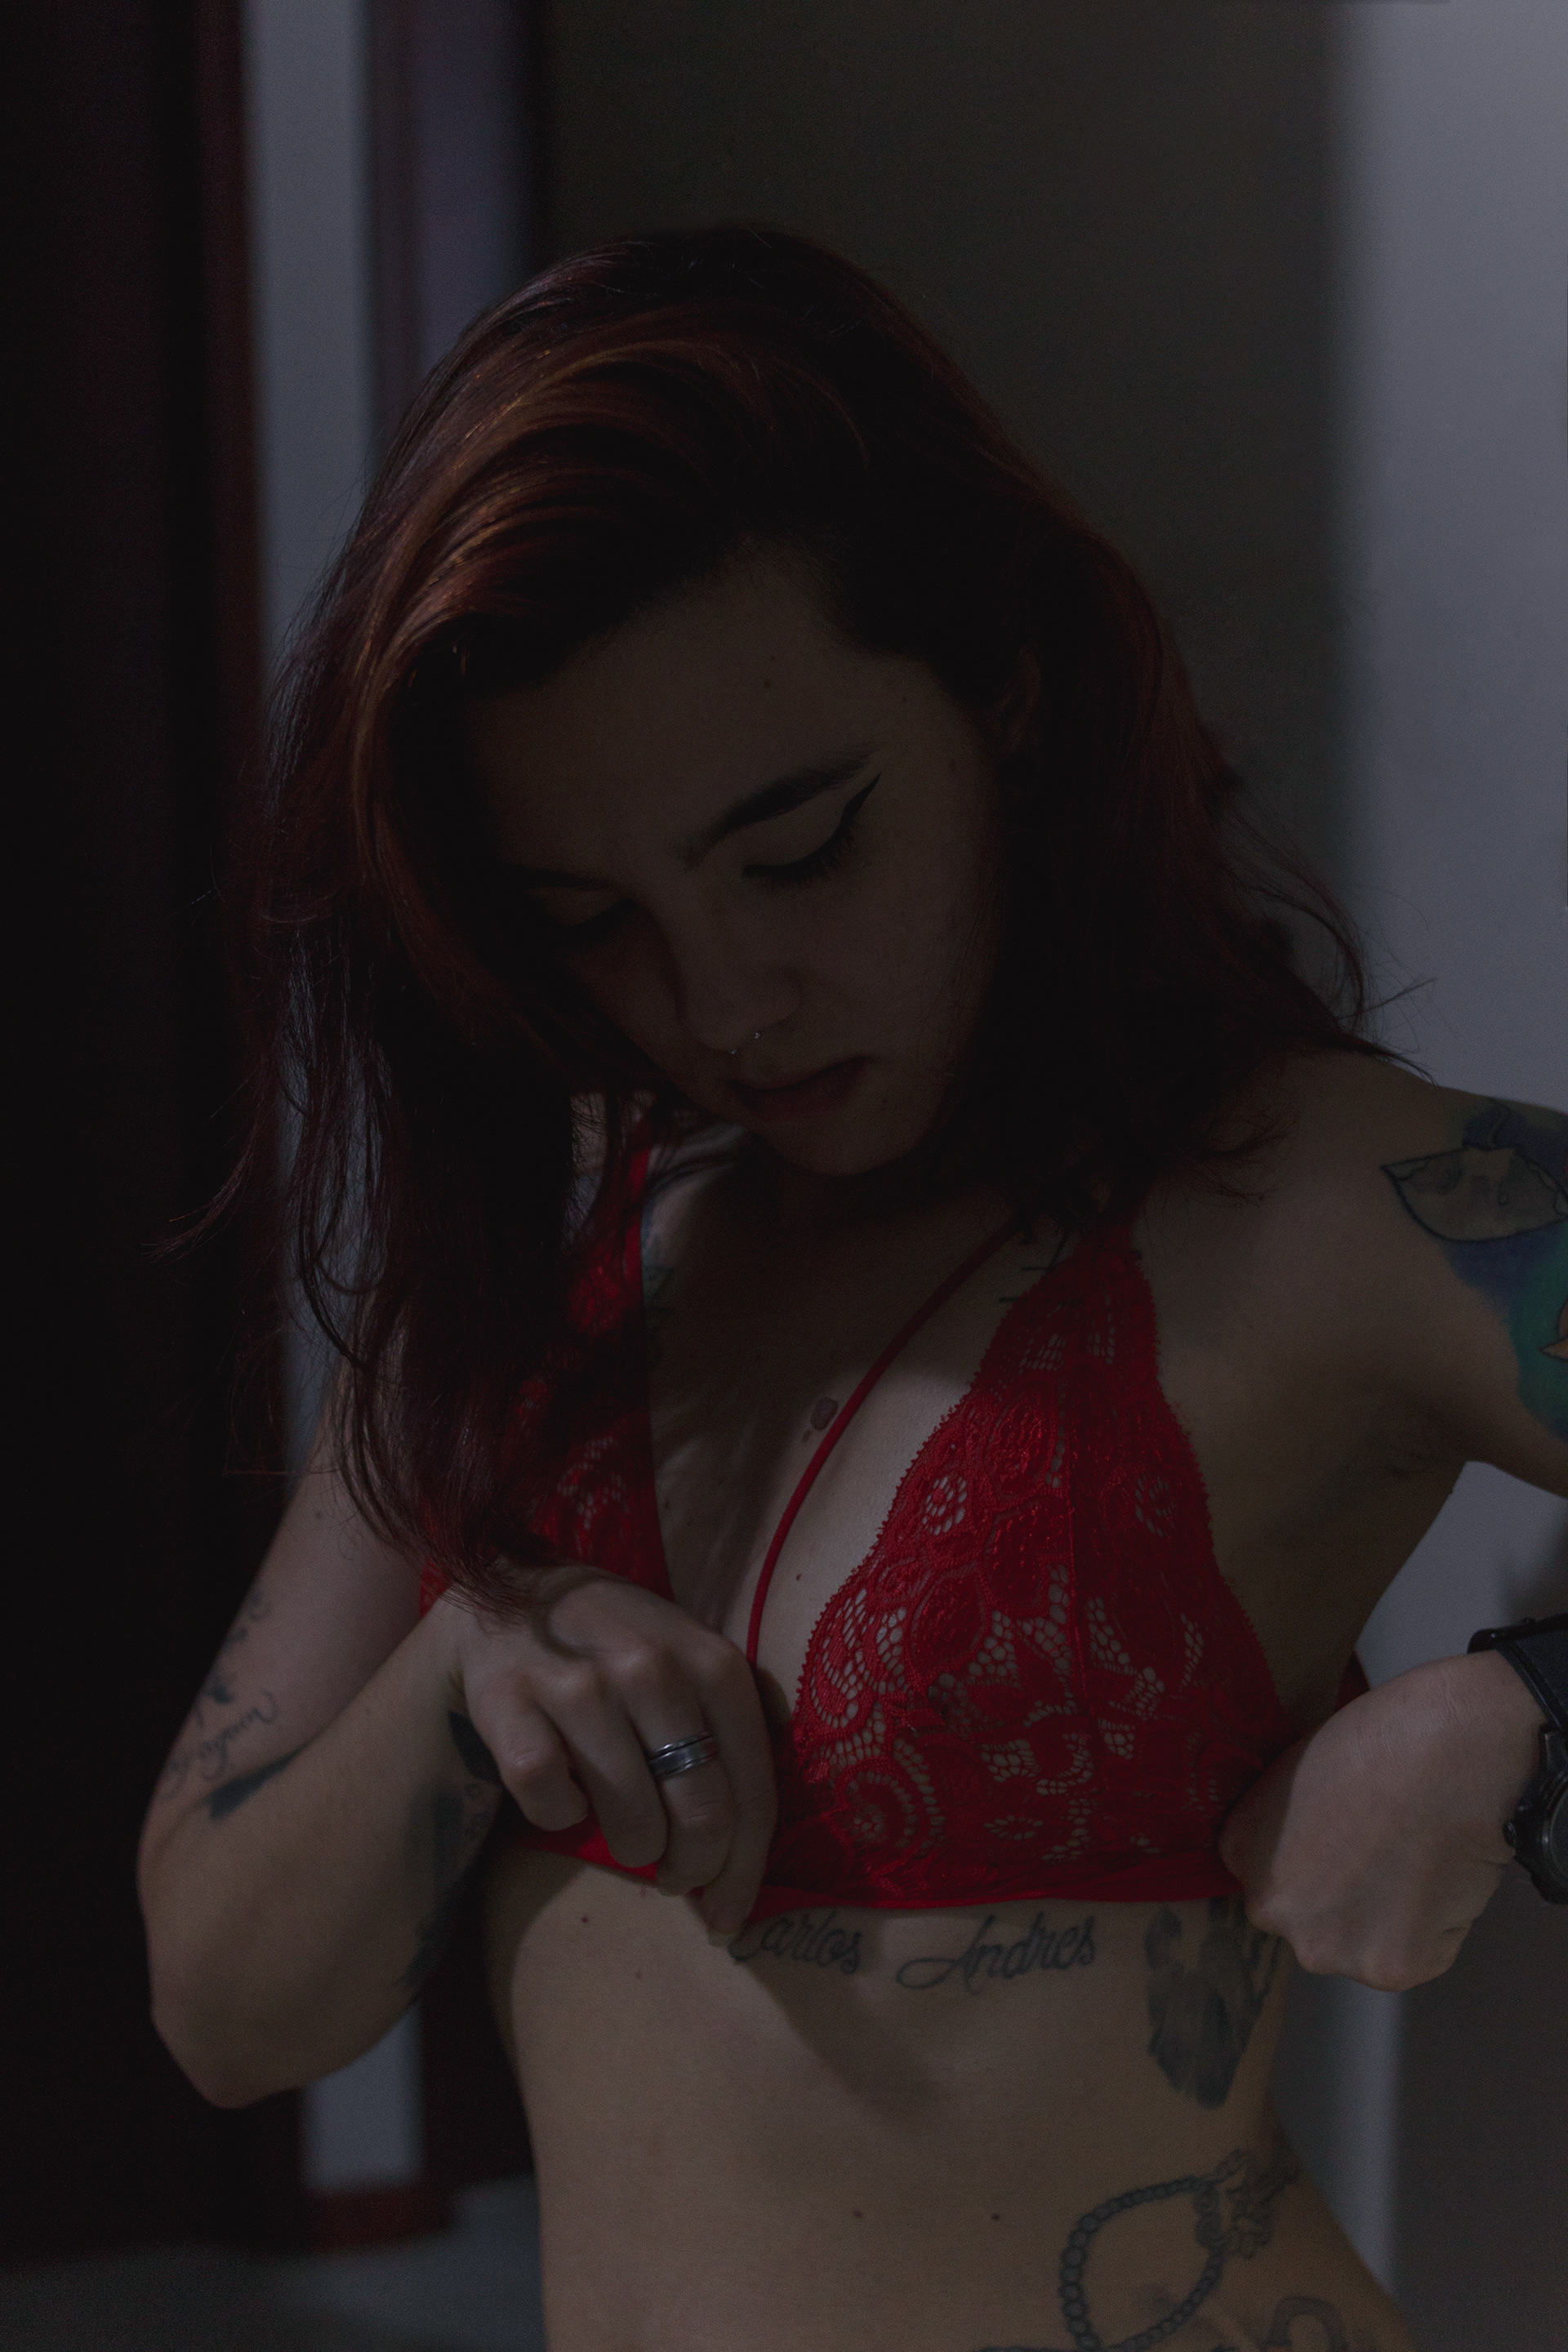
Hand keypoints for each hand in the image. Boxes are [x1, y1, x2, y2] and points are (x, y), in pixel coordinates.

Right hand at [436, 1564, 776, 1935]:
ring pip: (631, 1823)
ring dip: (631, 1847)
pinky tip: (564, 1788)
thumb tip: (745, 1867)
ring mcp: (580, 1684)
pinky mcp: (512, 1703)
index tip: (730, 1915)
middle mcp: (653, 1668)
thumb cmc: (624, 1647)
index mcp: (714, 1663)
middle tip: (675, 1876)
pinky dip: (559, 1816)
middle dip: (691, 1869)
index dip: (745, 1872)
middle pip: (701, 1817)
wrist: (516, 1593)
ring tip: (625, 1827)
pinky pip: (552, 1805)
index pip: (752, 1794)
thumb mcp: (695, 1664)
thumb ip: (731, 1742)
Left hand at [1217, 1650, 1541, 1988]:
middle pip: (1311, 1923)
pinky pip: (1419, 1956)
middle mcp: (1272, 1910)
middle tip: (1388, 1859)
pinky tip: (1445, 1881)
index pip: (1274, 1880)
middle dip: (1345, 1906)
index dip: (1316, 1868)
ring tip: (1422, 1864)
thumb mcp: (1300, 1773)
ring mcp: (1328, 1946)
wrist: (1442, 1760)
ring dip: (1392, 1923)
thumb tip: (1317, 1844)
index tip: (1347, 1848)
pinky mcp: (1389, 1970)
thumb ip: (1293, 1825)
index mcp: (1242, 1853)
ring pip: (1364, 1947)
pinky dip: (1439, 1930)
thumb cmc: (1376, 1742)